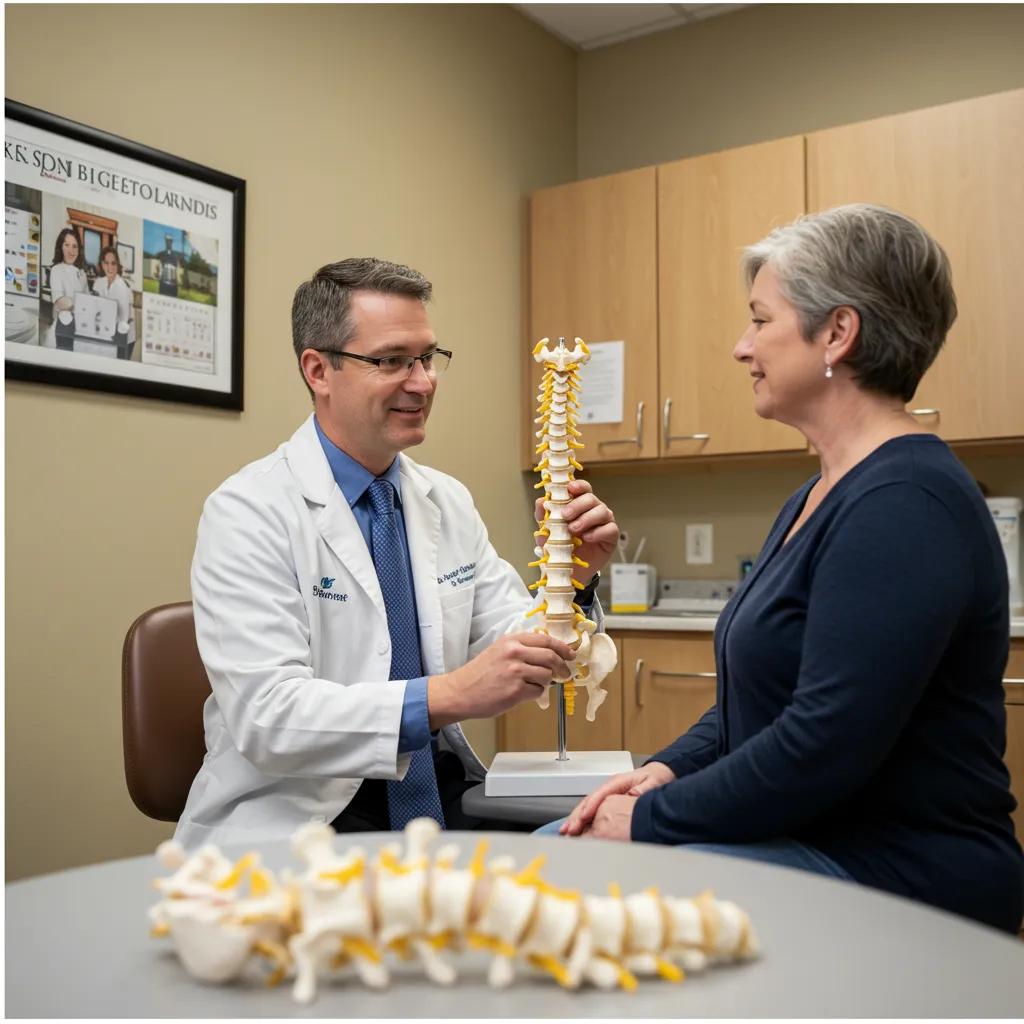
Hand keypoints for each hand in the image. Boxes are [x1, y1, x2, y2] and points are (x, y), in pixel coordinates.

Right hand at [427, 632, 573, 727]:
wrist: (460, 691)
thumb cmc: (480, 673)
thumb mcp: (499, 650)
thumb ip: (522, 648)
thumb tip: (549, 653)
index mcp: (512, 640)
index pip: (546, 640)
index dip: (563, 648)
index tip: (571, 654)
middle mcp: (515, 653)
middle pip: (551, 657)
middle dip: (562, 667)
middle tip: (565, 673)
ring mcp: (516, 672)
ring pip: (547, 676)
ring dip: (545, 682)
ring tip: (532, 684)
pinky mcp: (516, 691)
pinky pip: (538, 691)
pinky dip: (535, 693)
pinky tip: (522, 693)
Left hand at [534, 479, 617, 578]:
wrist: (570, 571)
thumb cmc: (561, 547)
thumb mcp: (548, 532)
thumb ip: (543, 517)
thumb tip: (541, 502)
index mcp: (579, 504)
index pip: (583, 488)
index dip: (578, 485)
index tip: (570, 488)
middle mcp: (593, 510)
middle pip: (591, 498)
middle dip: (577, 505)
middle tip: (565, 515)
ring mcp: (604, 522)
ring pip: (602, 511)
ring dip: (586, 519)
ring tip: (573, 530)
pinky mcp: (611, 537)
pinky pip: (610, 529)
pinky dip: (598, 532)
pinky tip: (587, 538)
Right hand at [560, 762, 674, 835]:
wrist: (660, 773)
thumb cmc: (656, 778)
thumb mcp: (653, 783)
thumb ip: (642, 790)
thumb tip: (632, 796)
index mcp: (619, 781)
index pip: (601, 794)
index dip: (591, 806)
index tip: (583, 818)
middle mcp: (609, 787)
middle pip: (589, 800)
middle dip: (577, 815)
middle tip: (569, 830)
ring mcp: (607, 793)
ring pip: (587, 805)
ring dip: (575, 818)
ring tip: (566, 831)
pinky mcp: (607, 800)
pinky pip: (591, 809)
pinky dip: (581, 818)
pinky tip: (575, 827)